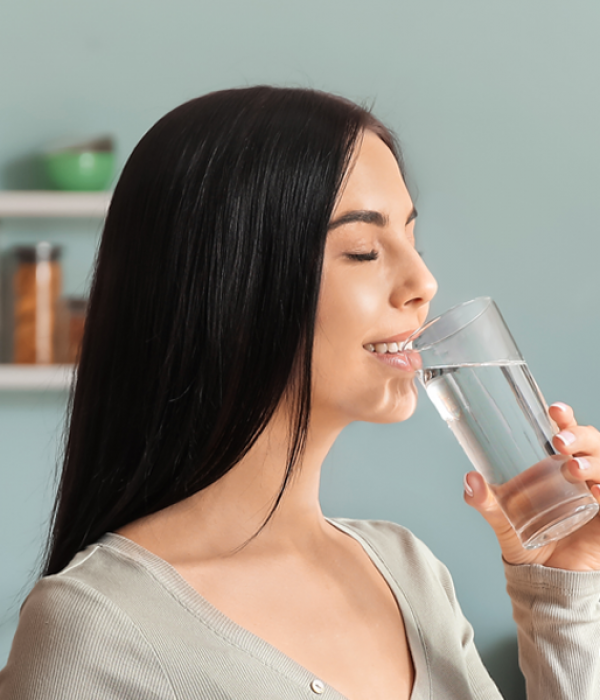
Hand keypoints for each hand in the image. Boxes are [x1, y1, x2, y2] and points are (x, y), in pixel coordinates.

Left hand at [464, 402, 599, 570]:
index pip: (568, 431)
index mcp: (557, 463)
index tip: (555, 410)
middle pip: (593, 441)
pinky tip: (598, 491)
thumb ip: (484, 501)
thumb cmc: (524, 538)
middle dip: (580, 435)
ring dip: (593, 460)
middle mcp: (582, 472)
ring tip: (572, 469)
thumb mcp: (501, 517)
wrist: (545, 576)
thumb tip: (470, 479)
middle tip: (559, 443)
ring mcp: (598, 492)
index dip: (566, 417)